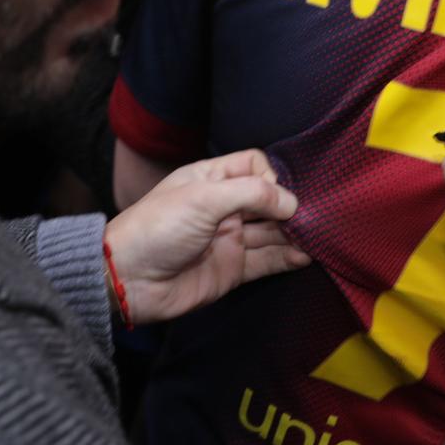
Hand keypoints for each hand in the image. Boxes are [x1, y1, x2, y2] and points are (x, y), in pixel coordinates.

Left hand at [103, 149, 308, 323]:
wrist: (128, 279)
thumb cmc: (157, 228)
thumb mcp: (203, 199)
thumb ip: (250, 194)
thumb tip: (291, 201)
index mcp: (210, 179)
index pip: (253, 166)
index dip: (270, 176)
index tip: (279, 193)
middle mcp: (223, 207)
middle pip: (268, 200)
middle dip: (289, 206)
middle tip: (311, 218)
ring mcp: (229, 238)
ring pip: (271, 232)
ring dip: (294, 234)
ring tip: (316, 237)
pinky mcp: (231, 269)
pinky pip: (266, 261)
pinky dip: (286, 258)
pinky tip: (306, 256)